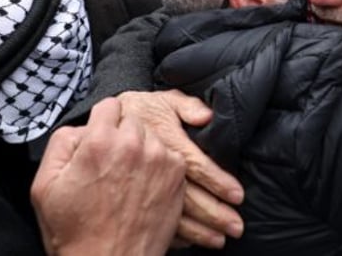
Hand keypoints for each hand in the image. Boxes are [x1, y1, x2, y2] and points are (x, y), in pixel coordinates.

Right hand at [31, 98, 185, 255]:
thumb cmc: (76, 231)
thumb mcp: (45, 185)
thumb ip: (61, 142)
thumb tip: (81, 128)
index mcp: (99, 141)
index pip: (109, 104)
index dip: (102, 121)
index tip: (100, 137)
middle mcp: (133, 144)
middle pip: (131, 118)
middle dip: (121, 134)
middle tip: (112, 163)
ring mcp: (159, 159)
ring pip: (151, 135)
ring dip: (141, 148)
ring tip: (127, 178)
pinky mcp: (177, 176)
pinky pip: (168, 154)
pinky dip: (159, 165)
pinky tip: (143, 186)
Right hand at [118, 90, 244, 248]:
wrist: (104, 126)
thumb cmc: (140, 110)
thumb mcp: (163, 100)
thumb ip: (187, 105)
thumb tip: (208, 116)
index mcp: (166, 142)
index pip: (197, 165)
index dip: (218, 181)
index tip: (237, 195)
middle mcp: (156, 168)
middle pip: (190, 197)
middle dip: (215, 214)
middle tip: (236, 227)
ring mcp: (143, 188)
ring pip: (174, 214)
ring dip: (199, 231)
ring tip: (219, 240)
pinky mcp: (134, 199)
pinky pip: (155, 220)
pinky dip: (175, 236)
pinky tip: (189, 243)